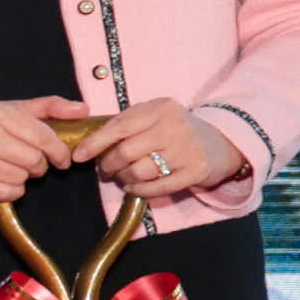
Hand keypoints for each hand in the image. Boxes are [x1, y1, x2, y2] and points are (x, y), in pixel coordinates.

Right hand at [0, 96, 97, 201]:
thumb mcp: (7, 108)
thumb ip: (47, 107)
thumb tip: (83, 110)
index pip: (41, 136)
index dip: (59, 151)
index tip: (63, 158)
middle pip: (33, 160)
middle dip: (41, 165)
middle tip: (34, 162)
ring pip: (21, 178)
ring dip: (25, 176)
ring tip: (13, 167)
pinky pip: (7, 192)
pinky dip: (12, 190)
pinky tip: (3, 179)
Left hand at [90, 98, 241, 200]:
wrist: (220, 143)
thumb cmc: (176, 130)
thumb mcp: (154, 116)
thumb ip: (127, 124)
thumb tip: (90, 143)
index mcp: (161, 108)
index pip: (120, 126)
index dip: (95, 143)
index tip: (80, 155)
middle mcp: (174, 126)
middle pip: (126, 152)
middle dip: (110, 164)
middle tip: (106, 169)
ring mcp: (186, 150)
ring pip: (140, 172)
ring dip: (125, 178)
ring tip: (124, 177)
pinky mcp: (195, 172)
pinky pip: (157, 188)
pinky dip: (139, 191)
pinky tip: (135, 188)